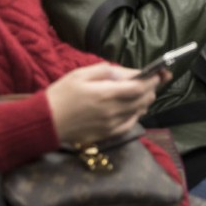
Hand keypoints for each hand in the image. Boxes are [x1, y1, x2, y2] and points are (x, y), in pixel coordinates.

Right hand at [46, 62, 165, 144]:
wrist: (45, 122)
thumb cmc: (61, 95)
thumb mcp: (80, 74)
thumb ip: (106, 72)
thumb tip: (126, 73)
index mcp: (106, 94)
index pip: (138, 87)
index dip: (152, 80)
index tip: (160, 73)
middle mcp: (112, 111)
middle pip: (142, 100)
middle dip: (151, 89)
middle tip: (154, 81)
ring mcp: (111, 125)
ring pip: (138, 112)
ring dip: (145, 101)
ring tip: (144, 93)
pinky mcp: (107, 134)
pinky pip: (129, 124)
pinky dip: (136, 115)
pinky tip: (134, 109)